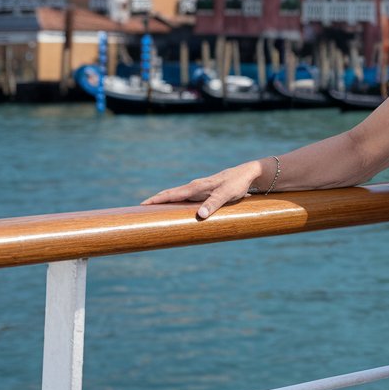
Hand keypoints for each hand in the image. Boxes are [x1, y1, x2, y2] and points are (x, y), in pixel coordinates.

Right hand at [141, 161, 261, 219]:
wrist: (248, 174)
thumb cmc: (238, 183)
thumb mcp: (227, 194)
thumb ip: (214, 203)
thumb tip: (199, 215)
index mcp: (197, 187)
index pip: (172, 194)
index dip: (156, 200)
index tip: (141, 205)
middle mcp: (195, 187)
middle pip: (170, 194)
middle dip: (155, 201)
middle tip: (140, 209)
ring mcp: (199, 189)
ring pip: (177, 195)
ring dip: (164, 201)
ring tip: (151, 210)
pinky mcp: (204, 192)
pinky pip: (185, 198)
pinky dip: (175, 201)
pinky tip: (174, 208)